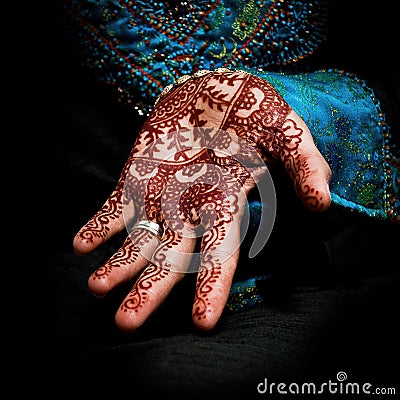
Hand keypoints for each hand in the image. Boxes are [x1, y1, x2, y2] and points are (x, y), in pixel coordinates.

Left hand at [73, 69, 331, 331]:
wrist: (215, 91)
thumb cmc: (255, 114)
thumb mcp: (288, 134)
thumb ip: (306, 166)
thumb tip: (322, 203)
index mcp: (226, 205)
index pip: (221, 254)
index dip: (212, 285)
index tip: (202, 323)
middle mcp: (191, 211)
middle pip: (171, 258)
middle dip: (150, 289)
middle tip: (127, 324)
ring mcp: (161, 197)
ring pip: (138, 240)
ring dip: (117, 264)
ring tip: (96, 288)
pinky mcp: (138, 179)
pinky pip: (115, 207)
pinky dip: (98, 224)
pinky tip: (81, 244)